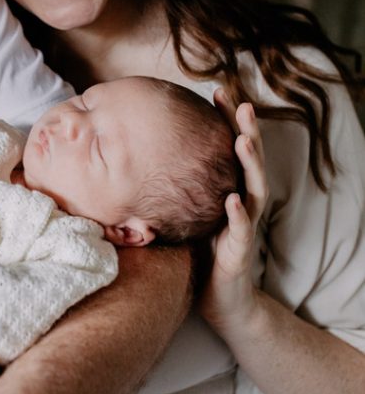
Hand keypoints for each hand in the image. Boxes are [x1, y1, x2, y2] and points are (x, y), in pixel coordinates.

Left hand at [198, 91, 267, 333]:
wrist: (219, 301)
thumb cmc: (201, 253)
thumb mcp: (187, 212)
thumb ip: (177, 185)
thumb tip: (139, 154)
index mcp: (230, 190)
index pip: (231, 148)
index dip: (228, 120)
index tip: (219, 91)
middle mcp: (242, 202)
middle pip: (250, 160)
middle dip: (248, 131)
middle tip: (243, 104)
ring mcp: (244, 226)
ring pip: (254, 189)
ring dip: (250, 163)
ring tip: (243, 140)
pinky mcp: (240, 251)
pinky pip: (242, 230)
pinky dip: (240, 214)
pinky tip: (232, 198)